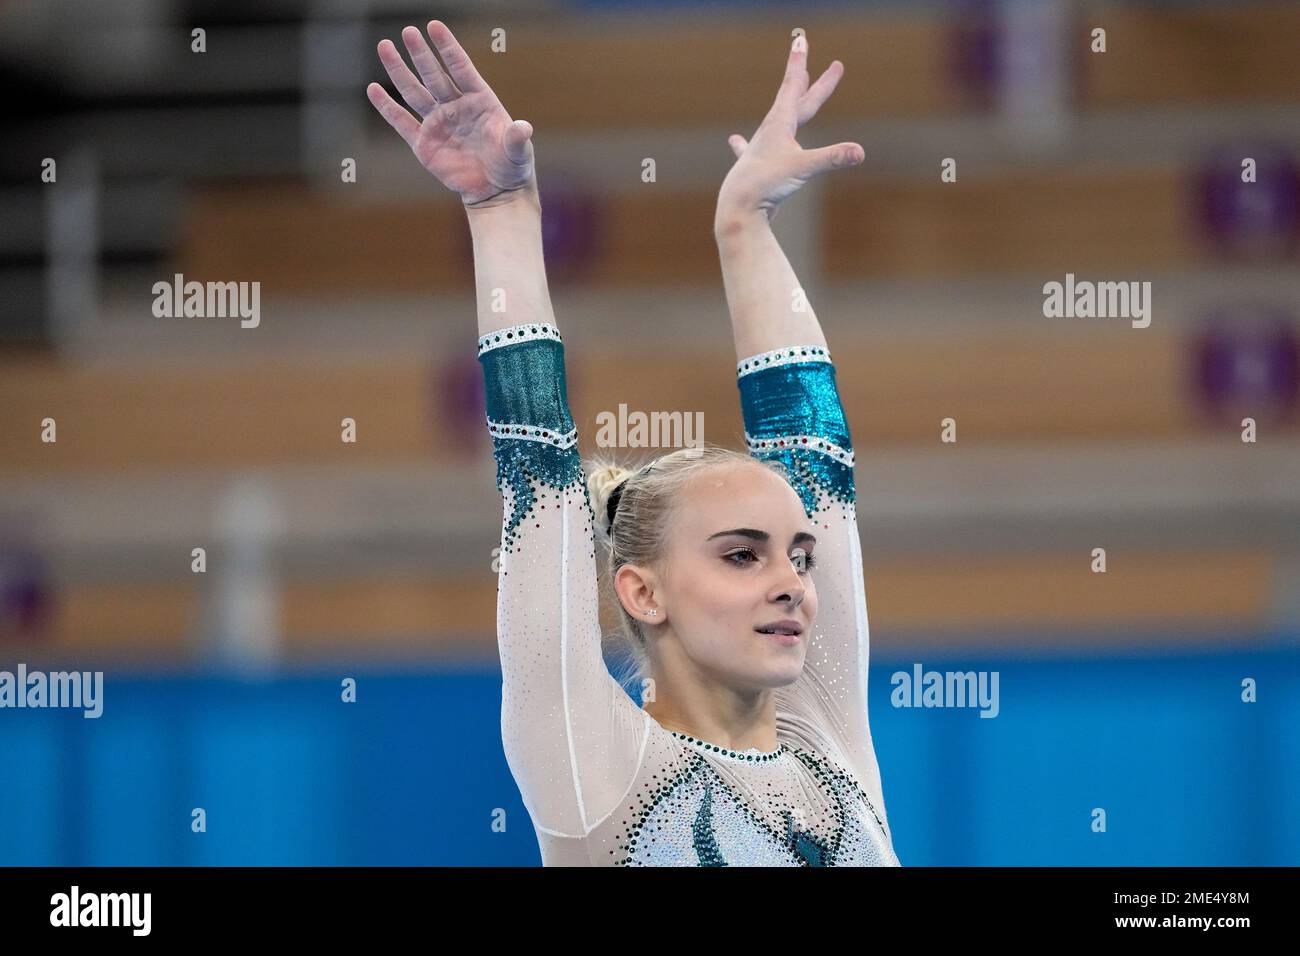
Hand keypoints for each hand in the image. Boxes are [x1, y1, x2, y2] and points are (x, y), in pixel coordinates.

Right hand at [367, 20, 535, 208]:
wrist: (497, 189)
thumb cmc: (511, 164)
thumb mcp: (518, 151)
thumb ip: (516, 138)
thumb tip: (523, 128)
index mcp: (479, 99)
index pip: (460, 68)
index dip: (448, 48)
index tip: (434, 26)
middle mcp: (455, 106)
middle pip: (434, 75)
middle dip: (421, 54)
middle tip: (408, 31)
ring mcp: (438, 123)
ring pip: (414, 92)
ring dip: (399, 71)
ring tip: (385, 46)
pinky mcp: (424, 144)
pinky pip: (402, 122)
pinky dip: (388, 107)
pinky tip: (373, 90)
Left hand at [716, 34, 863, 226]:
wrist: (738, 207)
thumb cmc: (766, 183)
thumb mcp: (803, 168)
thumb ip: (832, 158)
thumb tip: (859, 152)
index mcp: (780, 123)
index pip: (793, 86)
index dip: (799, 63)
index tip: (800, 40)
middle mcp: (771, 131)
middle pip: (797, 100)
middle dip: (814, 81)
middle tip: (834, 65)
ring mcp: (762, 148)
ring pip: (780, 118)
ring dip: (791, 102)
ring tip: (795, 88)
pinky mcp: (757, 166)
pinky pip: (750, 148)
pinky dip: (745, 142)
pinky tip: (734, 140)